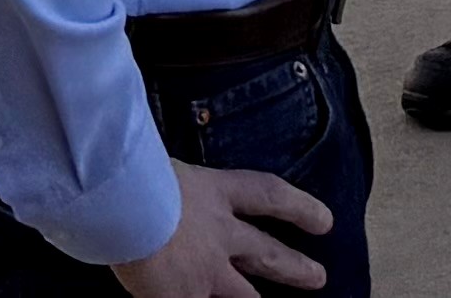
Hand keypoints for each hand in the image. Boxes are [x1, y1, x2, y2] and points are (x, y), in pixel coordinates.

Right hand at [107, 163, 333, 297]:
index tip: (325, 221)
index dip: (298, 208)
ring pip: (245, 297)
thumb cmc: (132, 172)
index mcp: (214, 191)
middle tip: (319, 277)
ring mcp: (207, 272)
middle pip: (266, 253)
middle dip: (294, 267)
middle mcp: (219, 234)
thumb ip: (169, 183)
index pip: (268, 196)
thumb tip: (153, 177)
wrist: (125, 203)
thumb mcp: (159, 165)